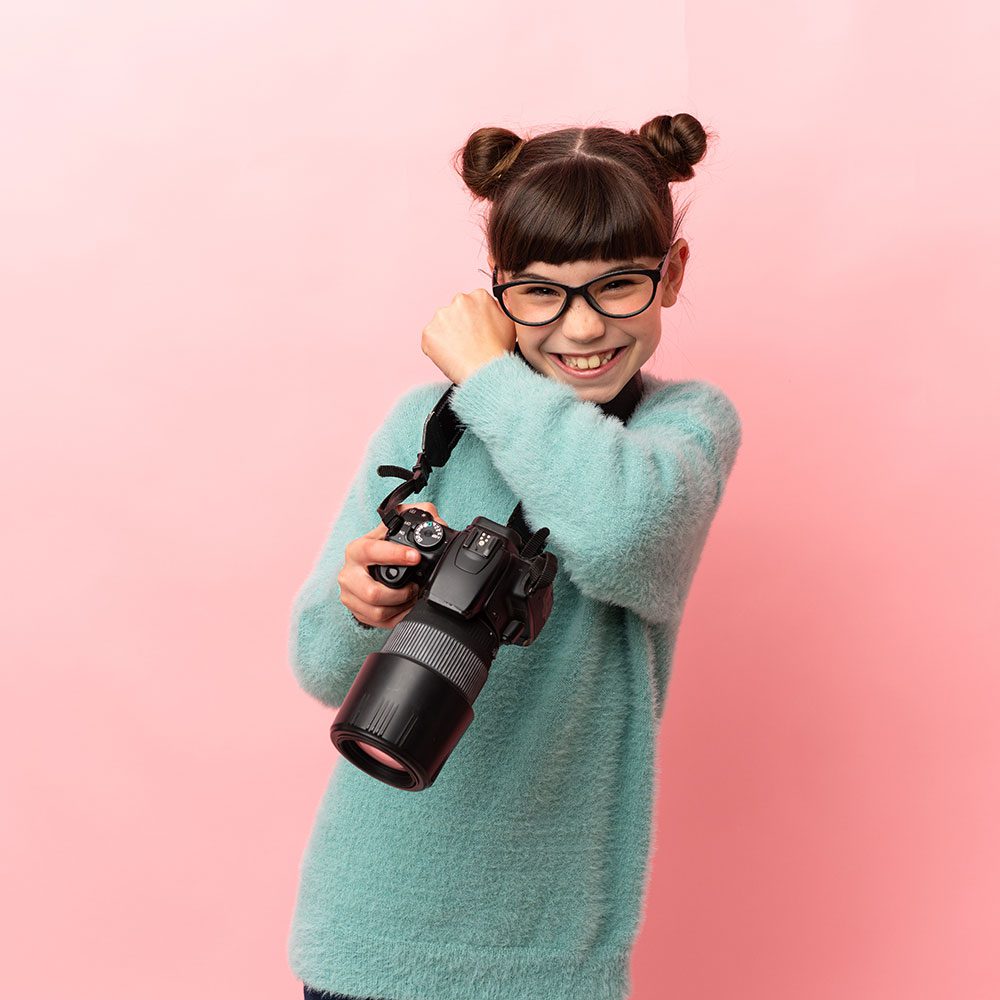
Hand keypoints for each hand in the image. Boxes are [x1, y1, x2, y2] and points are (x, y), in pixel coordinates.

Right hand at [339, 502, 448, 628]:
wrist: (367, 567)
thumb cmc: (383, 547)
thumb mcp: (398, 526)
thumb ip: (417, 516)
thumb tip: (435, 522)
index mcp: (357, 550)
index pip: (371, 551)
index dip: (394, 555)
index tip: (416, 557)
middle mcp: (349, 574)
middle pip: (371, 593)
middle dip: (400, 593)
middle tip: (415, 586)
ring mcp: (351, 596)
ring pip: (377, 611)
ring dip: (401, 606)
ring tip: (413, 595)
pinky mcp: (357, 612)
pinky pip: (380, 622)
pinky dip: (398, 616)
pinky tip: (406, 606)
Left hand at [421, 288, 516, 383]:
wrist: (485, 372)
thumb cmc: (498, 352)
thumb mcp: (509, 323)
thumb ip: (498, 309)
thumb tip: (492, 307)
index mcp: (479, 296)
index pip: (472, 304)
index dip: (474, 320)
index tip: (477, 332)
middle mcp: (459, 300)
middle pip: (455, 312)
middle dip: (459, 325)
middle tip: (468, 343)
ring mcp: (441, 315)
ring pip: (442, 324)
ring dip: (447, 335)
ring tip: (461, 351)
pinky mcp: (429, 332)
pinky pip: (431, 339)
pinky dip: (437, 348)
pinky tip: (451, 356)